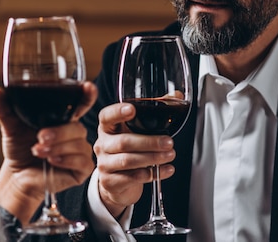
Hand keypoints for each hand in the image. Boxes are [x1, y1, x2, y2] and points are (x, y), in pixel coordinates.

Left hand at [0, 83, 96, 223]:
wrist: (16, 176)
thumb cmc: (19, 148)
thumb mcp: (11, 126)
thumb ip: (5, 108)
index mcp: (63, 118)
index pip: (81, 103)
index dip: (87, 95)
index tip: (88, 87)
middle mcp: (74, 133)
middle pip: (78, 127)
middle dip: (59, 132)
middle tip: (40, 137)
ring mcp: (79, 150)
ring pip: (79, 144)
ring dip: (58, 147)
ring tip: (38, 151)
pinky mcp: (81, 169)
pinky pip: (82, 161)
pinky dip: (66, 160)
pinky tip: (52, 161)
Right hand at [92, 102, 175, 218]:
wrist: (118, 182)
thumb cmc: (129, 150)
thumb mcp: (137, 130)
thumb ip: (153, 112)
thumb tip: (175, 95)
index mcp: (107, 127)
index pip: (106, 116)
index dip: (117, 112)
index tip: (132, 109)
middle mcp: (102, 144)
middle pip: (123, 142)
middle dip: (149, 142)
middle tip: (169, 142)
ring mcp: (104, 164)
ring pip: (128, 161)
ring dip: (152, 158)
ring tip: (170, 155)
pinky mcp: (110, 182)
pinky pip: (132, 178)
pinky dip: (152, 174)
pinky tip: (166, 170)